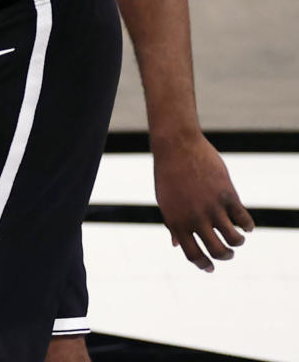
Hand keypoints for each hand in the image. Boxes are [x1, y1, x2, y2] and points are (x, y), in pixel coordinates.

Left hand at [153, 132, 253, 271]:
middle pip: (217, 251)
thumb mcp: (165, 201)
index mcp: (177, 222)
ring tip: (237, 238)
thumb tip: (177, 246)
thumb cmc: (168, 173)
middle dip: (225, 256)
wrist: (176, 145)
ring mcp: (212, 206)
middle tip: (227, 253)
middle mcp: (195, 218)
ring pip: (234, 239)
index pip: (193, 255)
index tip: (211, 267)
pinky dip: (247, 226)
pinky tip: (245, 224)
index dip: (204, 265)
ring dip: (238, 243)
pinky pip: (244, 219)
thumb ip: (172, 224)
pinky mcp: (227, 194)